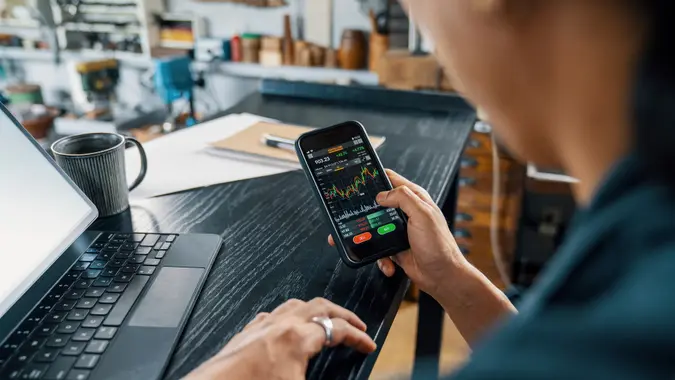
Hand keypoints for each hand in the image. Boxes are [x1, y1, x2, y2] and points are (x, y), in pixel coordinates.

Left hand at [185, 298, 375, 379]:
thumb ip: (319, 375)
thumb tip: (338, 375)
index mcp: (298, 337)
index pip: (338, 330)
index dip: (358, 337)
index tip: (368, 344)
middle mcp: (281, 325)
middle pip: (320, 306)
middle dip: (343, 315)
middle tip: (356, 325)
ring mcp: (263, 326)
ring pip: (296, 304)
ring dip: (316, 310)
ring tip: (326, 318)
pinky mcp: (247, 333)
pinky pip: (273, 314)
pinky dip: (289, 316)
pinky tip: (288, 325)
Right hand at [329, 169, 467, 297]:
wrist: (441, 276)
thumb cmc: (439, 246)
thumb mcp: (422, 215)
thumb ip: (403, 198)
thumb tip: (382, 194)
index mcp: (415, 198)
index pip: (392, 180)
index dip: (376, 178)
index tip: (361, 182)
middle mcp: (407, 212)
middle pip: (378, 204)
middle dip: (367, 212)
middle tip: (360, 218)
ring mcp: (400, 230)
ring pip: (374, 227)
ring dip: (372, 239)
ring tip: (375, 245)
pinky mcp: (395, 246)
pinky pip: (379, 248)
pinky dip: (381, 258)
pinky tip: (389, 263)